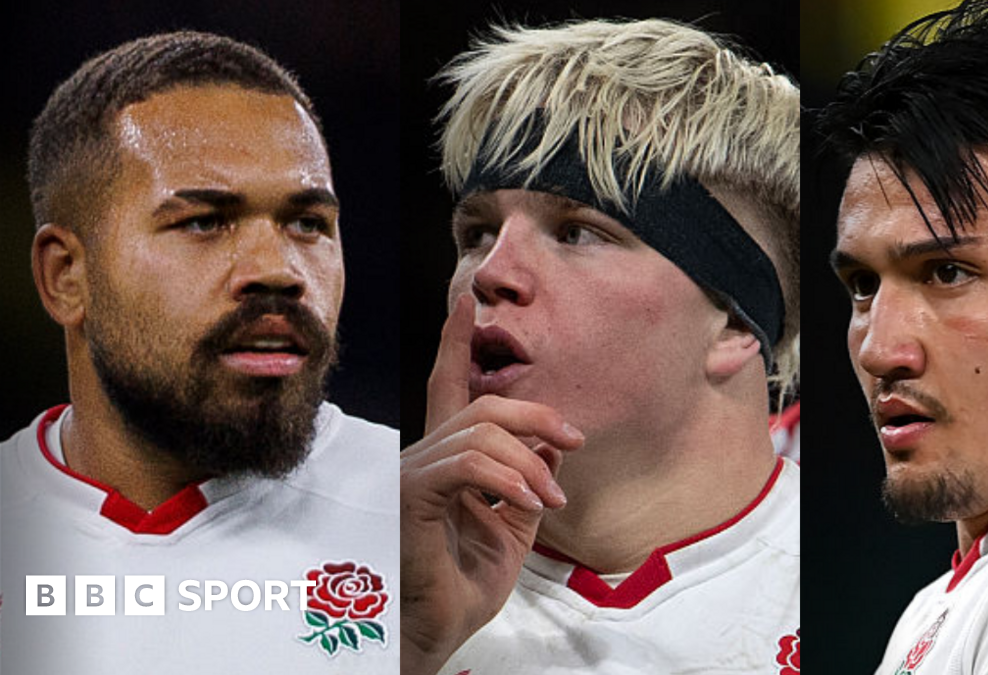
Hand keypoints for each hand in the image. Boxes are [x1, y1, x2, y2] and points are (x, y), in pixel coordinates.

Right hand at [400, 295, 583, 673]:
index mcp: (445, 463)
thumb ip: (527, 484)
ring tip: (552, 497)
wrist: (436, 634)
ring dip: (530, 463)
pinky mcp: (410, 496)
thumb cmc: (462, 587)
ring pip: (480, 431)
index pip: (448, 390)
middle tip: (574, 441)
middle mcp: (422, 459)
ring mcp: (412, 474)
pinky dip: (508, 478)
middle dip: (536, 414)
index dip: (455, 344)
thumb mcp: (513, 530)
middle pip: (481, 406)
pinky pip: (467, 463)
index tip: (465, 303)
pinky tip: (529, 502)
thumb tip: (547, 447)